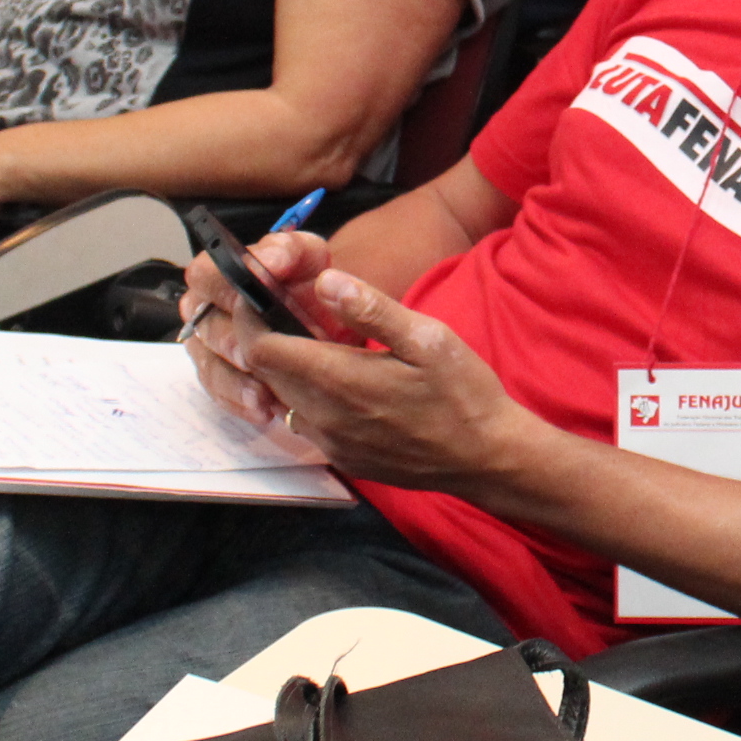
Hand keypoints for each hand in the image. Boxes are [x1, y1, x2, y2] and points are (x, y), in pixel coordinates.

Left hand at [186, 246, 534, 488]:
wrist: (487, 459)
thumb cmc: (464, 394)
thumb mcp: (428, 339)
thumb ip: (371, 310)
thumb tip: (323, 282)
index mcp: (340, 380)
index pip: (261, 348)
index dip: (253, 318)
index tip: (263, 295)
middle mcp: (324, 417)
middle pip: (265, 374)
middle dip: (268, 339)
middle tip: (292, 311)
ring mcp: (332, 443)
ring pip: (283, 398)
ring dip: (287, 370)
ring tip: (316, 343)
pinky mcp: (344, 458)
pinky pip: (306, 422)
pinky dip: (308, 397)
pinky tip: (340, 381)